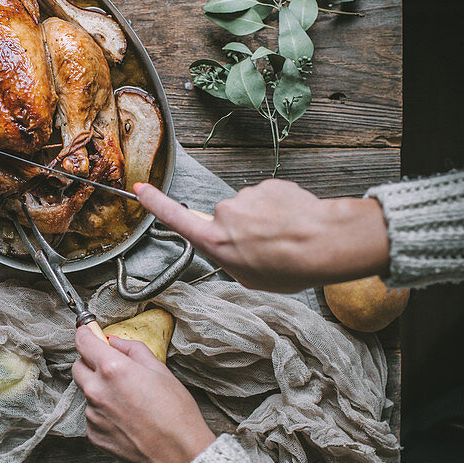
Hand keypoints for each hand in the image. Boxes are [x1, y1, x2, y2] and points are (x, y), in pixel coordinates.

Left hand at [72, 325, 214, 462]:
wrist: (178, 453)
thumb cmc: (175, 413)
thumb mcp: (160, 370)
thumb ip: (133, 350)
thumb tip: (115, 342)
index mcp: (113, 369)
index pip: (83, 342)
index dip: (85, 333)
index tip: (87, 331)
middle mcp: (97, 390)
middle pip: (78, 366)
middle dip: (91, 362)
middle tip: (112, 367)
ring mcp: (92, 414)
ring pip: (87, 392)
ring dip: (99, 390)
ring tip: (128, 400)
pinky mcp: (93, 434)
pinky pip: (92, 414)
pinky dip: (103, 412)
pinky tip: (126, 418)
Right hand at [134, 178, 389, 293]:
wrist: (322, 242)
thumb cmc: (289, 267)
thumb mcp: (250, 277)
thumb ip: (232, 259)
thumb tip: (235, 247)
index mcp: (216, 240)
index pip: (176, 218)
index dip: (156, 204)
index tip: (141, 188)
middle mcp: (226, 214)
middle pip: (226, 219)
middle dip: (243, 230)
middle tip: (267, 248)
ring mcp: (247, 196)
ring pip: (251, 208)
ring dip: (264, 221)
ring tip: (285, 239)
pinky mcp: (269, 185)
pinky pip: (269, 197)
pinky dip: (280, 209)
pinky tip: (293, 224)